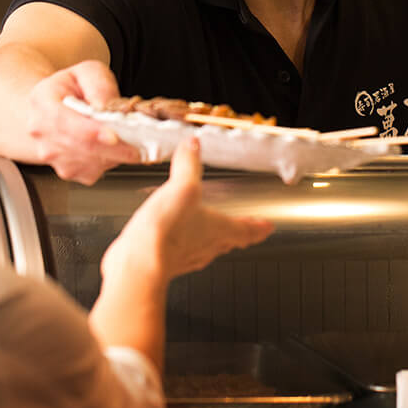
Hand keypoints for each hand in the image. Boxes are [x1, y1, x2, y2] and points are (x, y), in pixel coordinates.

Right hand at [26, 59, 140, 183]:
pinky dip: (110, 161)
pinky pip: (94, 172)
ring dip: (115, 155)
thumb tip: (106, 107)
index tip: (114, 136)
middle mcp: (42, 134)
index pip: (65, 122)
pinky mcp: (66, 171)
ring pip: (91, 163)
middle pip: (81, 148)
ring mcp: (52, 156)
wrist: (52, 106)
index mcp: (42, 103)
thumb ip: (98, 85)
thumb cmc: (70, 88)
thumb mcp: (86, 72)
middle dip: (115, 147)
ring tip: (130, 141)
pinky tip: (114, 147)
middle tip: (140, 144)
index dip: (92, 132)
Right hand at [101, 138, 273, 282]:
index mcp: (219, 229)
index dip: (259, 227)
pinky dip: (184, 244)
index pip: (247, 230)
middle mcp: (206, 247)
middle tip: (245, 231)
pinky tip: (174, 237)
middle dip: (238, 235)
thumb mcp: (182, 187)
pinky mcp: (166, 262)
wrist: (139, 263)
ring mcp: (186, 257)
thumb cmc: (167, 230)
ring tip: (209, 232)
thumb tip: (193, 145)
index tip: (268, 227)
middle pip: (229, 242)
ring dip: (213, 241)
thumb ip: (188, 165)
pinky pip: (181, 253)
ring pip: (207, 249)